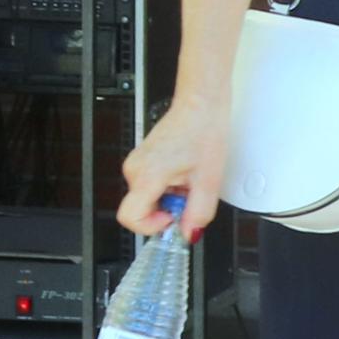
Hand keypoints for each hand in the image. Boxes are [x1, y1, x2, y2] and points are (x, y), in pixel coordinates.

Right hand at [117, 94, 227, 240]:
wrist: (201, 105)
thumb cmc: (203, 131)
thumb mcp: (209, 180)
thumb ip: (199, 212)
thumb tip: (189, 233)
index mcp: (147, 175)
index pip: (129, 218)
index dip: (151, 227)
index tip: (172, 220)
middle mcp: (135, 169)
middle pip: (141, 209)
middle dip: (167, 209)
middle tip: (190, 194)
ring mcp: (136, 163)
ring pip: (147, 197)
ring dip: (169, 196)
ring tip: (190, 178)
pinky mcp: (142, 159)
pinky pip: (150, 184)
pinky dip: (168, 185)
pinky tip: (185, 172)